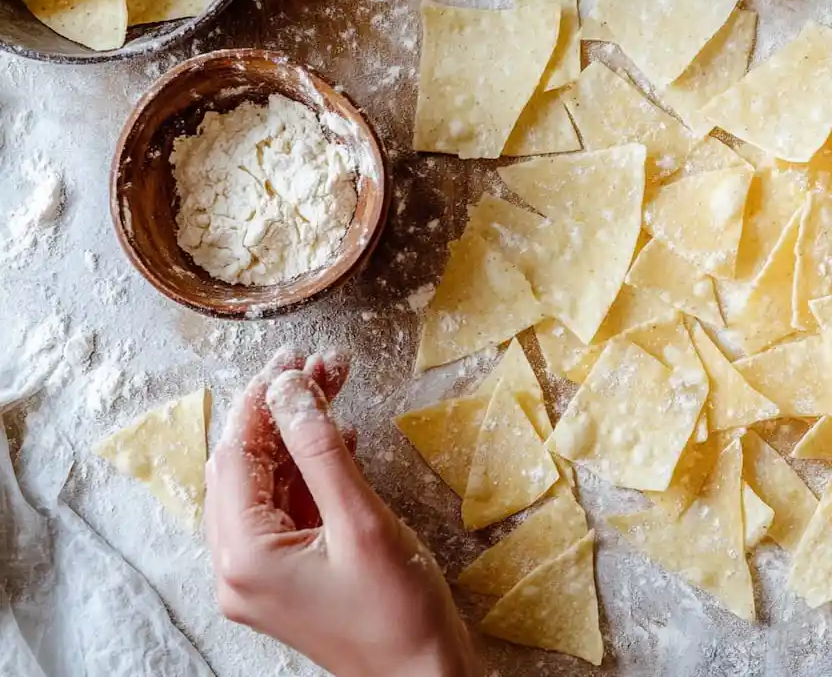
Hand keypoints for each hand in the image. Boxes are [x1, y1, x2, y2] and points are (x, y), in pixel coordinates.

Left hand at [205, 347, 479, 676]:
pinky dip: (306, 469)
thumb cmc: (398, 609)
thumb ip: (320, 449)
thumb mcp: (360, 520)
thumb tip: (289, 390)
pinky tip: (337, 438)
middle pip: (247, 465)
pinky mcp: (282, 577)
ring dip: (296, 434)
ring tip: (334, 387)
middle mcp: (236, 567)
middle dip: (282, 410)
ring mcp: (257, 575)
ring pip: (266, 482)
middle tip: (320, 366)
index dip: (263, 400)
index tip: (293, 359)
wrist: (422, 675)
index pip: (237, 456)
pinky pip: (283, 508)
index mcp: (244, 555)